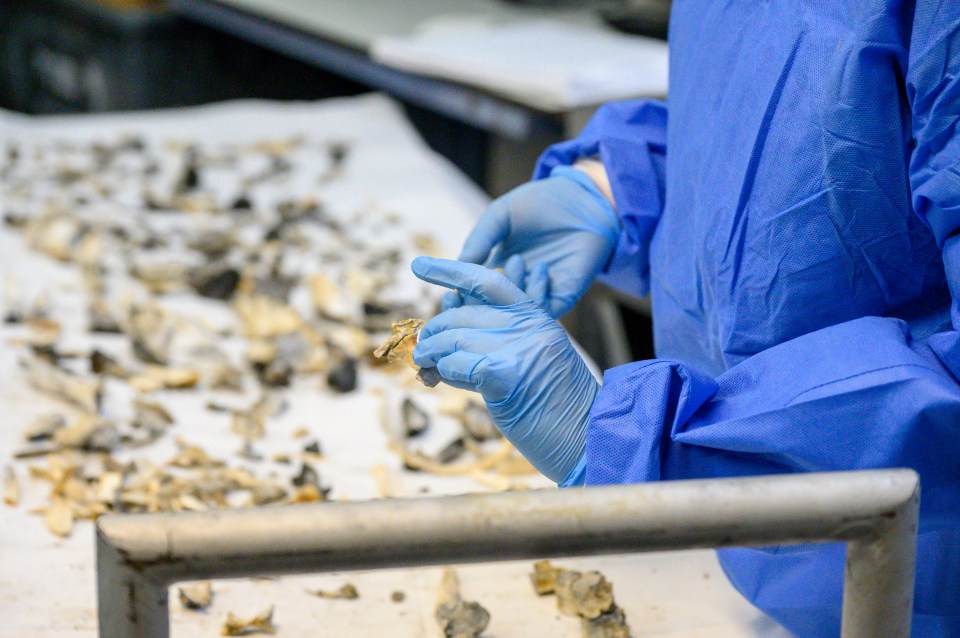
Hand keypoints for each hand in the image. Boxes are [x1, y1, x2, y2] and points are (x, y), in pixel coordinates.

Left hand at [412, 256, 598, 482]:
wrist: (589, 441)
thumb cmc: (558, 412)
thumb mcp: (532, 365)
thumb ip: (496, 347)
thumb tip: (444, 344)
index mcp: (538, 318)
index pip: (488, 282)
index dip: (452, 271)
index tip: (420, 265)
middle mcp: (529, 326)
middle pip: (464, 314)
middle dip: (435, 332)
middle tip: (422, 351)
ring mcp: (519, 347)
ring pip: (455, 338)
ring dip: (431, 354)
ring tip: (424, 366)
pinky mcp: (504, 373)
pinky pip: (456, 364)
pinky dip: (441, 373)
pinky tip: (437, 380)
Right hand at [444, 166, 619, 317]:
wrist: (584, 200)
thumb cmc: (540, 203)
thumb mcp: (501, 215)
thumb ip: (480, 239)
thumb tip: (458, 265)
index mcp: (493, 269)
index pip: (468, 295)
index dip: (456, 301)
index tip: (448, 300)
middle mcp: (512, 287)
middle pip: (488, 314)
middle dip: (476, 313)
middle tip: (474, 300)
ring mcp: (536, 295)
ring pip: (514, 315)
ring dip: (510, 296)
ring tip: (516, 262)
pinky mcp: (561, 297)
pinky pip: (543, 311)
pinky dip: (537, 296)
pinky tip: (541, 268)